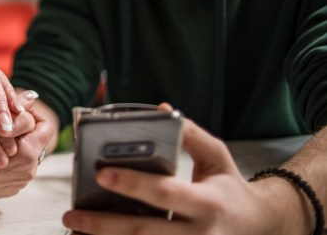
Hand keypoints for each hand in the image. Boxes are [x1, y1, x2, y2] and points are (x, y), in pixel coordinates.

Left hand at [62, 106, 308, 234]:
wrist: (260, 227)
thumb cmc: (229, 187)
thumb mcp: (217, 156)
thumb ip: (190, 134)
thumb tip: (162, 110)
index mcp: (208, 202)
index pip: (166, 193)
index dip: (134, 184)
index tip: (103, 174)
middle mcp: (200, 234)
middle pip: (145, 232)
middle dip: (104, 224)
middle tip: (71, 213)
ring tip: (75, 230)